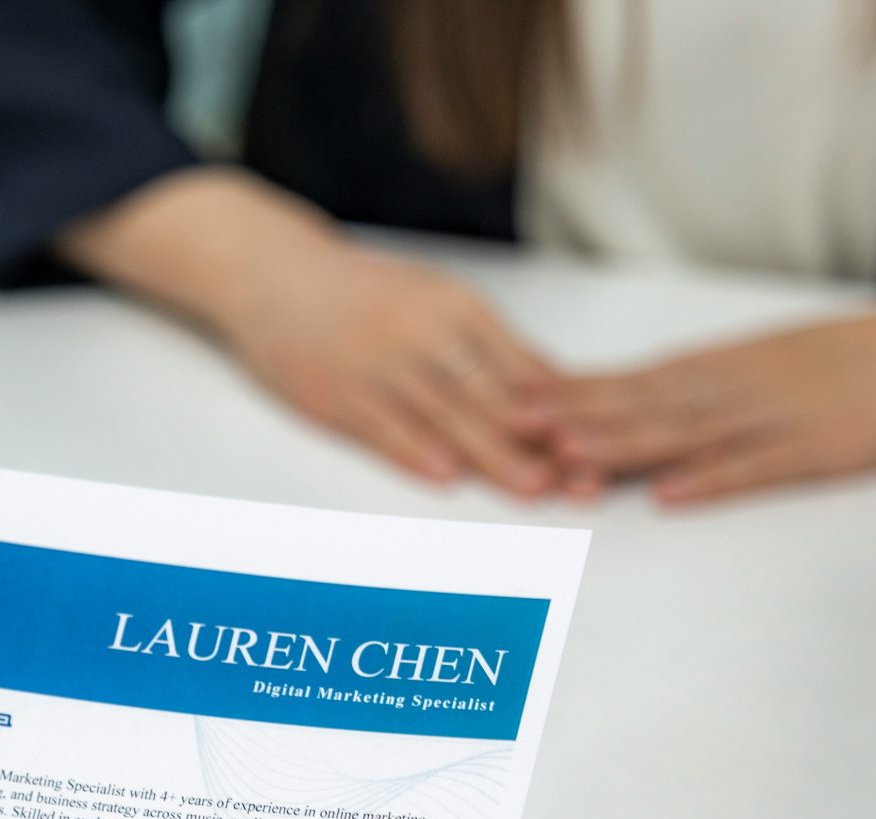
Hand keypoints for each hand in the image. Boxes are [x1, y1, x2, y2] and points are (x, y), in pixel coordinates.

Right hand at [61, 168, 562, 494]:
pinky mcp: (335, 391)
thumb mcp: (432, 301)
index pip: (522, 367)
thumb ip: (487, 346)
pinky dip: (414, 450)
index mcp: (457, 307)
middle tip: (582, 479)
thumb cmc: (361, 296)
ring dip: (492, 455)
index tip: (602, 446)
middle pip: (493, 395)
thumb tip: (551, 388)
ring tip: (531, 488)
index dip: (565, 412)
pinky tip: (444, 475)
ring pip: (445, 415)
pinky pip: (381, 425)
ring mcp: (377, 363)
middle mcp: (423, 331)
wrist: (273, 274)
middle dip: (541, 441)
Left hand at [529, 256, 875, 502]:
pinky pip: (757, 467)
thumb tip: (629, 403)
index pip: (625, 381)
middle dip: (570, 420)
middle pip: (639, 406)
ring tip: (566, 459)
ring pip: (685, 434)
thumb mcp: (765, 362)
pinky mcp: (821, 449)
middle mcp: (735, 387)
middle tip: (506, 430)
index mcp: (718, 366)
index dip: (563, 396)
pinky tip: (669, 495)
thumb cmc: (853, 358)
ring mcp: (776, 418)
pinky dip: (711, 481)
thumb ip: (697, 385)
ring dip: (624, 447)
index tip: (502, 403)